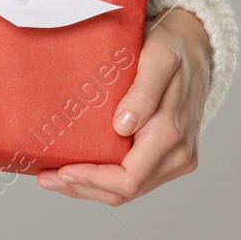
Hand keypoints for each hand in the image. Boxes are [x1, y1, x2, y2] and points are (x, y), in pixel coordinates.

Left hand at [35, 6, 212, 204]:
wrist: (193, 48)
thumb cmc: (172, 49)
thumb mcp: (158, 58)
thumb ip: (143, 91)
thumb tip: (125, 126)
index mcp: (172, 134)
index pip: (129, 178)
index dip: (93, 180)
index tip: (62, 171)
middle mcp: (178, 153)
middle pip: (125, 191)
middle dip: (83, 188)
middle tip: (46, 178)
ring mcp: (175, 159)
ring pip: (128, 191)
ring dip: (90, 188)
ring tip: (55, 177)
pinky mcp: (168, 158)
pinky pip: (134, 179)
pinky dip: (104, 180)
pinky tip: (79, 170)